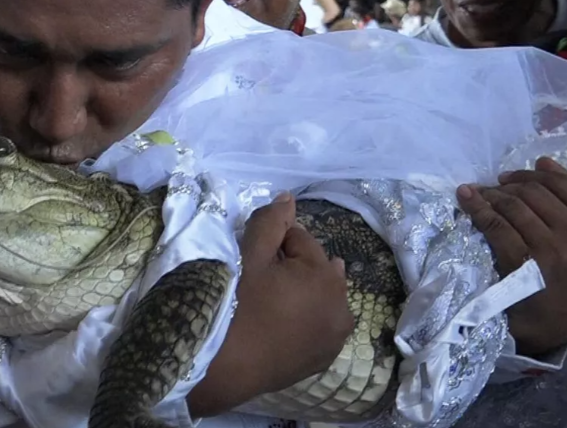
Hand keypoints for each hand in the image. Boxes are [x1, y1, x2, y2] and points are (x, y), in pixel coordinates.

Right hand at [187, 193, 352, 416]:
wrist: (223, 368)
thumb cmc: (236, 306)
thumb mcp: (249, 256)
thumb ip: (271, 222)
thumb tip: (289, 199)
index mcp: (327, 276)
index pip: (300, 239)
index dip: (272, 245)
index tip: (252, 261)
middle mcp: (343, 306)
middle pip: (314, 268)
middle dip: (291, 267)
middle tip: (259, 284)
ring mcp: (336, 337)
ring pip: (318, 296)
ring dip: (301, 292)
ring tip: (269, 303)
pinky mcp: (324, 358)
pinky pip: (318, 323)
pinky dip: (305, 318)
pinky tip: (280, 324)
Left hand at [458, 157, 566, 355]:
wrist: (554, 325)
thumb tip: (544, 161)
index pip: (561, 183)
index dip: (529, 174)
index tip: (508, 177)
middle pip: (533, 192)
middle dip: (506, 186)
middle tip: (490, 188)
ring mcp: (552, 250)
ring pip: (512, 205)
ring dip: (489, 195)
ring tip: (476, 194)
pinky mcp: (523, 263)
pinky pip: (495, 224)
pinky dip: (476, 208)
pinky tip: (466, 201)